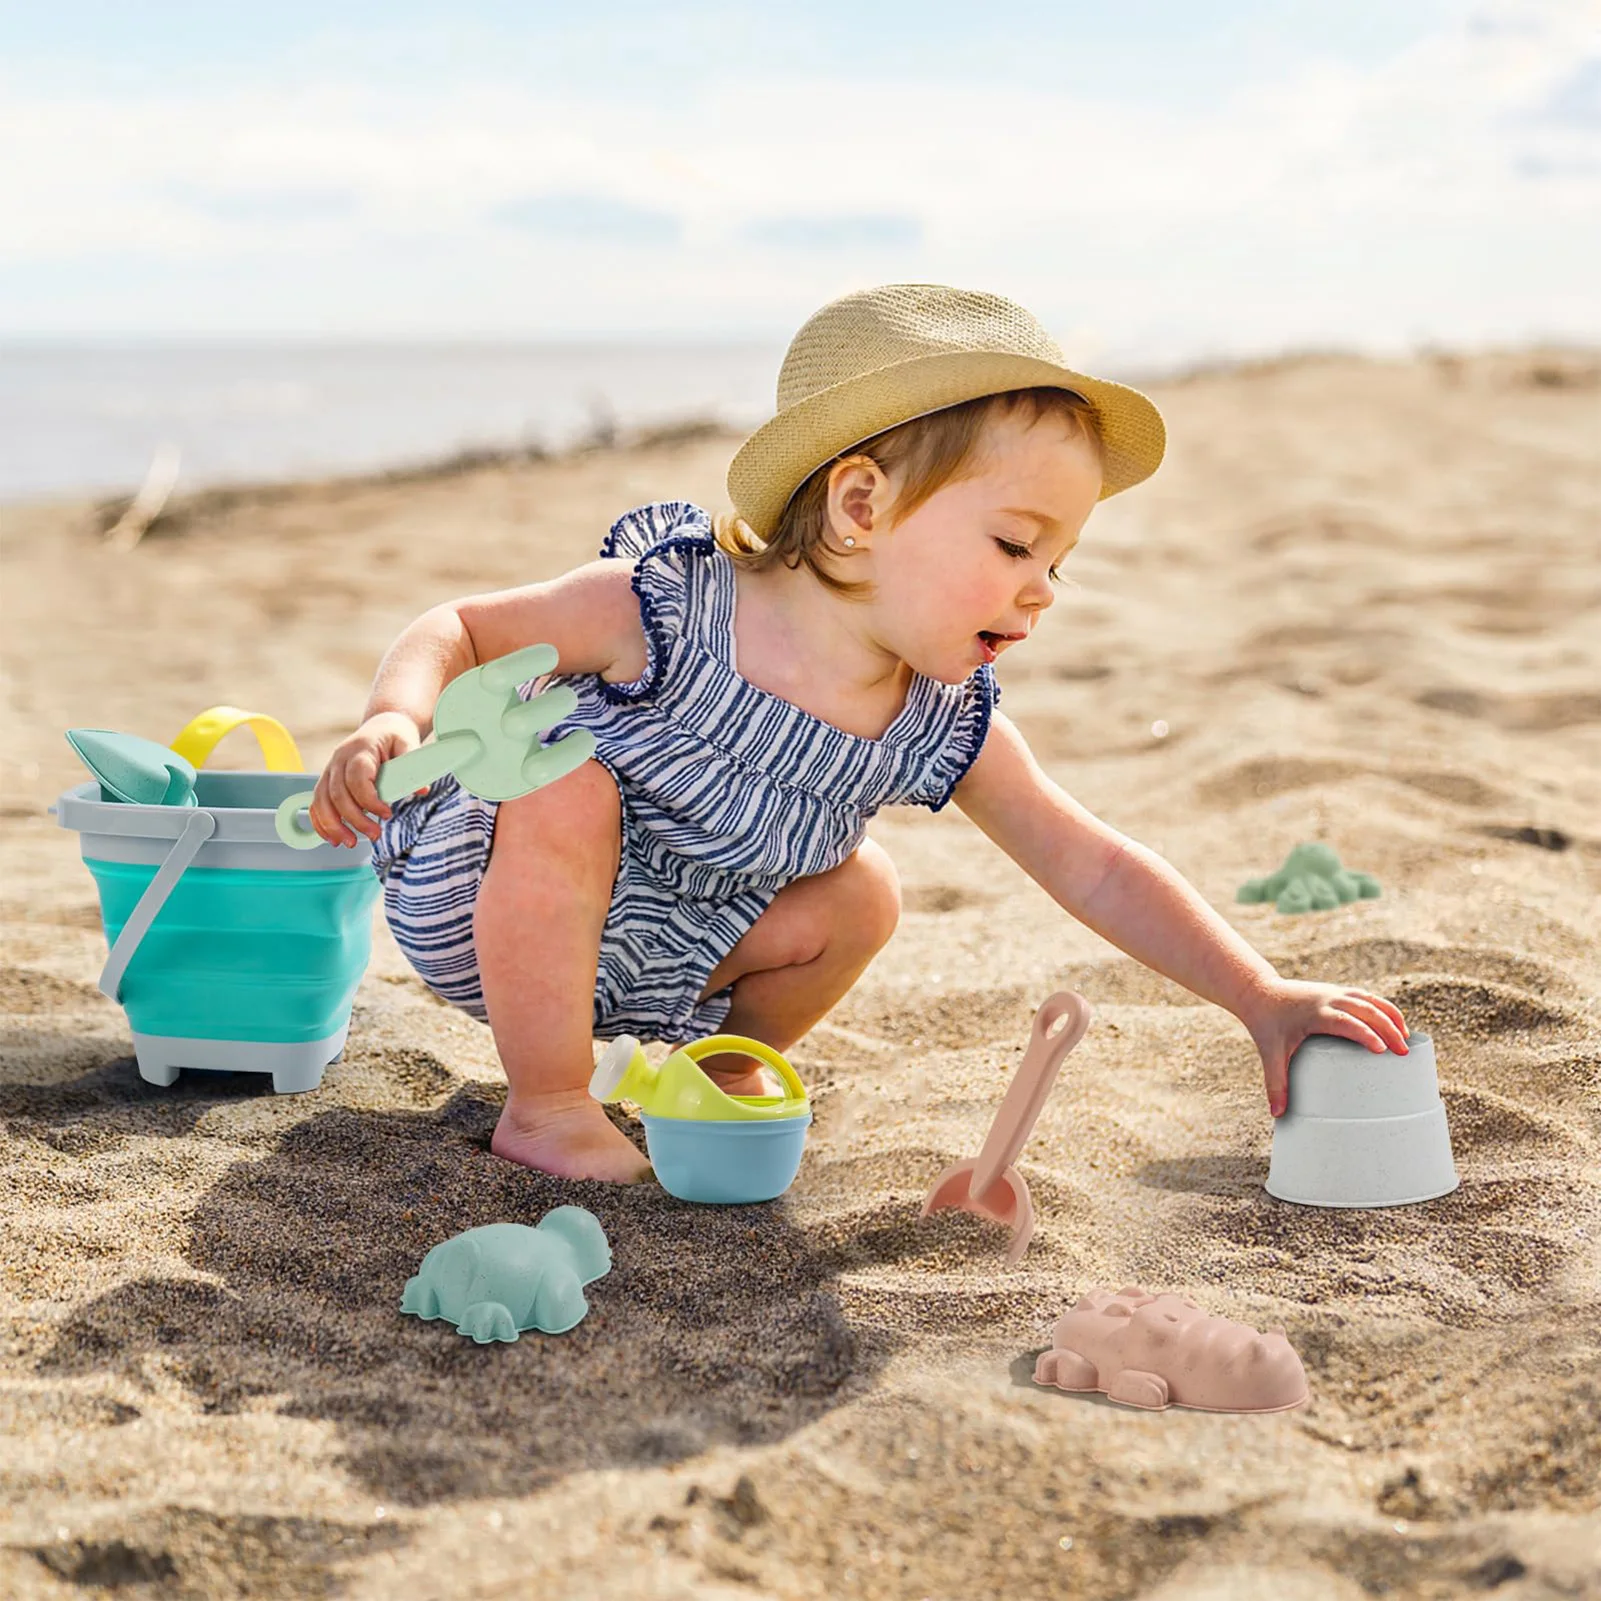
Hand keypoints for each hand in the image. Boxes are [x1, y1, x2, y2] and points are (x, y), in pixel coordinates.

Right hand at [309, 712, 422, 846]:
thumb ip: (412, 764)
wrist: (381, 727)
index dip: (369, 800)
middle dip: (354, 819)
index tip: (387, 814)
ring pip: (321, 801)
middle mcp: (339, 759)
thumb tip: (422, 790)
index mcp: (359, 750)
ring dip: (333, 825)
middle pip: (337, 793)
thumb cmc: (394, 736)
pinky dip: (321, 823)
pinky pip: (317, 804)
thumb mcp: (408, 743)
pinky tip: (333, 838)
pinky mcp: (326, 781)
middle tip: (375, 835)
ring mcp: (329, 770)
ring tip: (350, 843)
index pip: (357, 778)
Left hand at [1242, 979, 1409, 1117]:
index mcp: (1314, 1013)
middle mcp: (1328, 999)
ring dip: (1390, 1016)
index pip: (1345, 1021)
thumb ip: (1275, 1083)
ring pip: (1370, 1000)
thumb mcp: (1270, 1053)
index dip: (1365, 1034)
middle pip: (1365, 1009)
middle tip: (1404, 1052)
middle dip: (1388, 1028)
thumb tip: (1277, 1114)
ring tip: (1406, 1039)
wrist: (1259, 992)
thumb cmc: (1266, 1024)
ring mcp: (1334, 992)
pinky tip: (1395, 1024)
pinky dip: (1383, 1008)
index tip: (1382, 1050)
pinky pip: (1366, 997)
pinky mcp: (1337, 992)